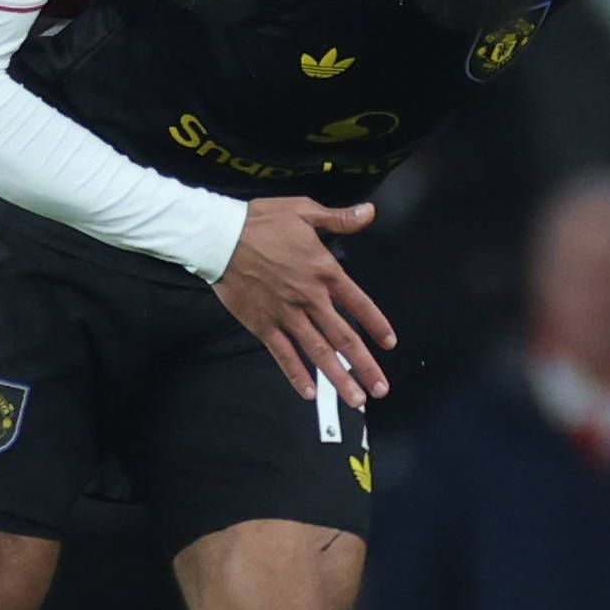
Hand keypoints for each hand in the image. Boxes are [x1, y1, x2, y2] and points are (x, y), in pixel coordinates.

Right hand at [214, 197, 395, 407]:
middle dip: (364, 366)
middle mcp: (309, 298)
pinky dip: (296, 375)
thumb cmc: (261, 222)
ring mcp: (286, 315)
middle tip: (380, 388)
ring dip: (339, 378)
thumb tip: (370, 212)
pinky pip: (283, 354)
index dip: (376, 325)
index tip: (389, 344)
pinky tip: (310, 393)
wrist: (220, 238)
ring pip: (318, 352)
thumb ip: (339, 218)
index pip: (359, 304)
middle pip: (343, 337)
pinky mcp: (263, 325)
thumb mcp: (304, 210)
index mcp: (324, 271)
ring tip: (355, 399)